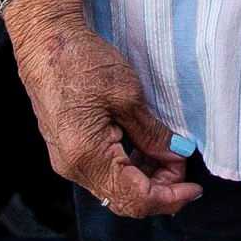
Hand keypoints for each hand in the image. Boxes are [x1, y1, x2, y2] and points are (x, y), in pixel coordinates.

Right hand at [8, 3, 202, 218]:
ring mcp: (67, 161)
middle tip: (183, 164)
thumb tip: (178, 156)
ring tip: (169, 155)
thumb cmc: (83, 61)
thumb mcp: (127, 95)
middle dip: (160, 189)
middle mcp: (73, 167)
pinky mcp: (68, 150)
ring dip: (146, 179)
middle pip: (124, 199)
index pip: (135, 197)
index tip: (195, 187)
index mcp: (87, 156)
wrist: (44, 41)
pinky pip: (103, 174)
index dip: (170, 197)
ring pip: (114, 189)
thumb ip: (153, 134)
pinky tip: (146, 151)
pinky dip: (129, 169)